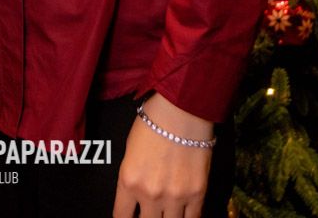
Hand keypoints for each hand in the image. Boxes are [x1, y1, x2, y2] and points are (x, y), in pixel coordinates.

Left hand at [113, 92, 212, 217]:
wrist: (182, 109)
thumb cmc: (154, 122)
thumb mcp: (130, 150)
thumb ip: (132, 177)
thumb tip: (134, 196)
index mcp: (129, 180)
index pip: (121, 217)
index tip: (130, 216)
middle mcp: (150, 193)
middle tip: (150, 211)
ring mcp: (175, 196)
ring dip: (167, 217)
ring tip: (167, 210)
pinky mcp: (197, 194)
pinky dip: (187, 217)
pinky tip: (183, 212)